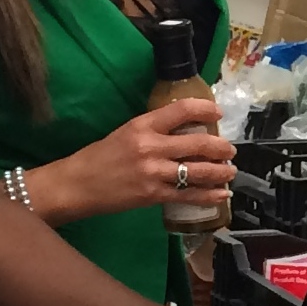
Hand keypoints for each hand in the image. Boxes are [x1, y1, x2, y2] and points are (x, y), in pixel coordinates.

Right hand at [42, 100, 238, 220]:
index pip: (182, 110)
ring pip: (199, 171)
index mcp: (142, 125)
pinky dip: (210, 195)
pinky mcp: (153, 195)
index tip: (218, 114)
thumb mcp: (126, 133)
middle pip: (198, 144)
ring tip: (230, 171)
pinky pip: (189, 195)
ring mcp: (153, 172)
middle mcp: (150, 146)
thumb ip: (154, 131)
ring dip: (221, 172)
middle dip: (221, 148)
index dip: (206, 109)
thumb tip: (185, 131)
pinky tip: (221, 194)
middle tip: (230, 150)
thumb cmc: (100, 157)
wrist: (76, 185)